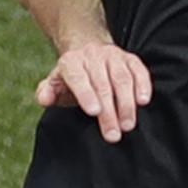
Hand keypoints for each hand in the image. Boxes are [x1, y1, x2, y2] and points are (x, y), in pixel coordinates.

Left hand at [37, 40, 152, 141]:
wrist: (87, 53)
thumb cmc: (71, 78)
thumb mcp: (55, 84)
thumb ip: (47, 92)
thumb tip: (44, 98)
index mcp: (71, 62)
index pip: (78, 77)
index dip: (86, 94)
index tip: (94, 112)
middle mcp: (92, 55)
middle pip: (102, 84)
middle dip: (109, 111)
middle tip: (113, 134)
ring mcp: (113, 56)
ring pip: (122, 78)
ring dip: (126, 103)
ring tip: (127, 125)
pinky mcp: (130, 59)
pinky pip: (139, 71)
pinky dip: (143, 85)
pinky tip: (143, 101)